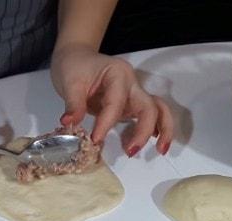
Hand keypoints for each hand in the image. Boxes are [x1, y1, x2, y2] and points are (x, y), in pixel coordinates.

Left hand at [50, 43, 173, 155]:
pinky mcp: (132, 105)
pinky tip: (156, 143)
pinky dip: (156, 128)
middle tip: (130, 151)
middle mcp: (132, 83)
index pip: (116, 102)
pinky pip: (150, 115)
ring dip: (163, 129)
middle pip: (149, 106)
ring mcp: (134, 94)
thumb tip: (69, 124)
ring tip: (160, 150)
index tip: (95, 139)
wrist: (76, 57)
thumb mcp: (69, 83)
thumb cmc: (74, 66)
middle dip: (144, 130)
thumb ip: (73, 104)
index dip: (106, 123)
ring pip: (158, 109)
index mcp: (117, 74)